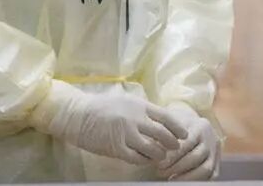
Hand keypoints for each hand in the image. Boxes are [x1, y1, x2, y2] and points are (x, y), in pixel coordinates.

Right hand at [31, 81, 188, 164]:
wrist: (78, 115)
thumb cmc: (102, 107)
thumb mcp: (126, 101)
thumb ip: (142, 110)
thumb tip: (159, 119)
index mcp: (139, 105)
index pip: (166, 117)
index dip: (178, 127)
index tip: (184, 134)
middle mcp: (136, 118)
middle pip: (162, 133)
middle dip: (172, 142)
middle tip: (176, 147)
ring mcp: (126, 134)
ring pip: (152, 148)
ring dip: (160, 154)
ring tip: (161, 156)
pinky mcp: (116, 147)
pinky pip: (137, 157)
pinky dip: (144, 160)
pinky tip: (146, 160)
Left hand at [157, 104, 220, 180]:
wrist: (193, 125)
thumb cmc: (176, 126)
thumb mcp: (171, 124)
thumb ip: (164, 135)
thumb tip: (152, 149)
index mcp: (200, 126)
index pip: (187, 143)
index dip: (173, 156)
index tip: (159, 164)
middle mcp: (210, 138)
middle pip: (196, 157)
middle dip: (177, 167)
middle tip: (161, 172)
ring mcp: (215, 151)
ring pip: (206, 168)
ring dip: (187, 177)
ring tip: (171, 179)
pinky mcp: (217, 162)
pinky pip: (211, 175)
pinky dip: (197, 181)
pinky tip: (181, 181)